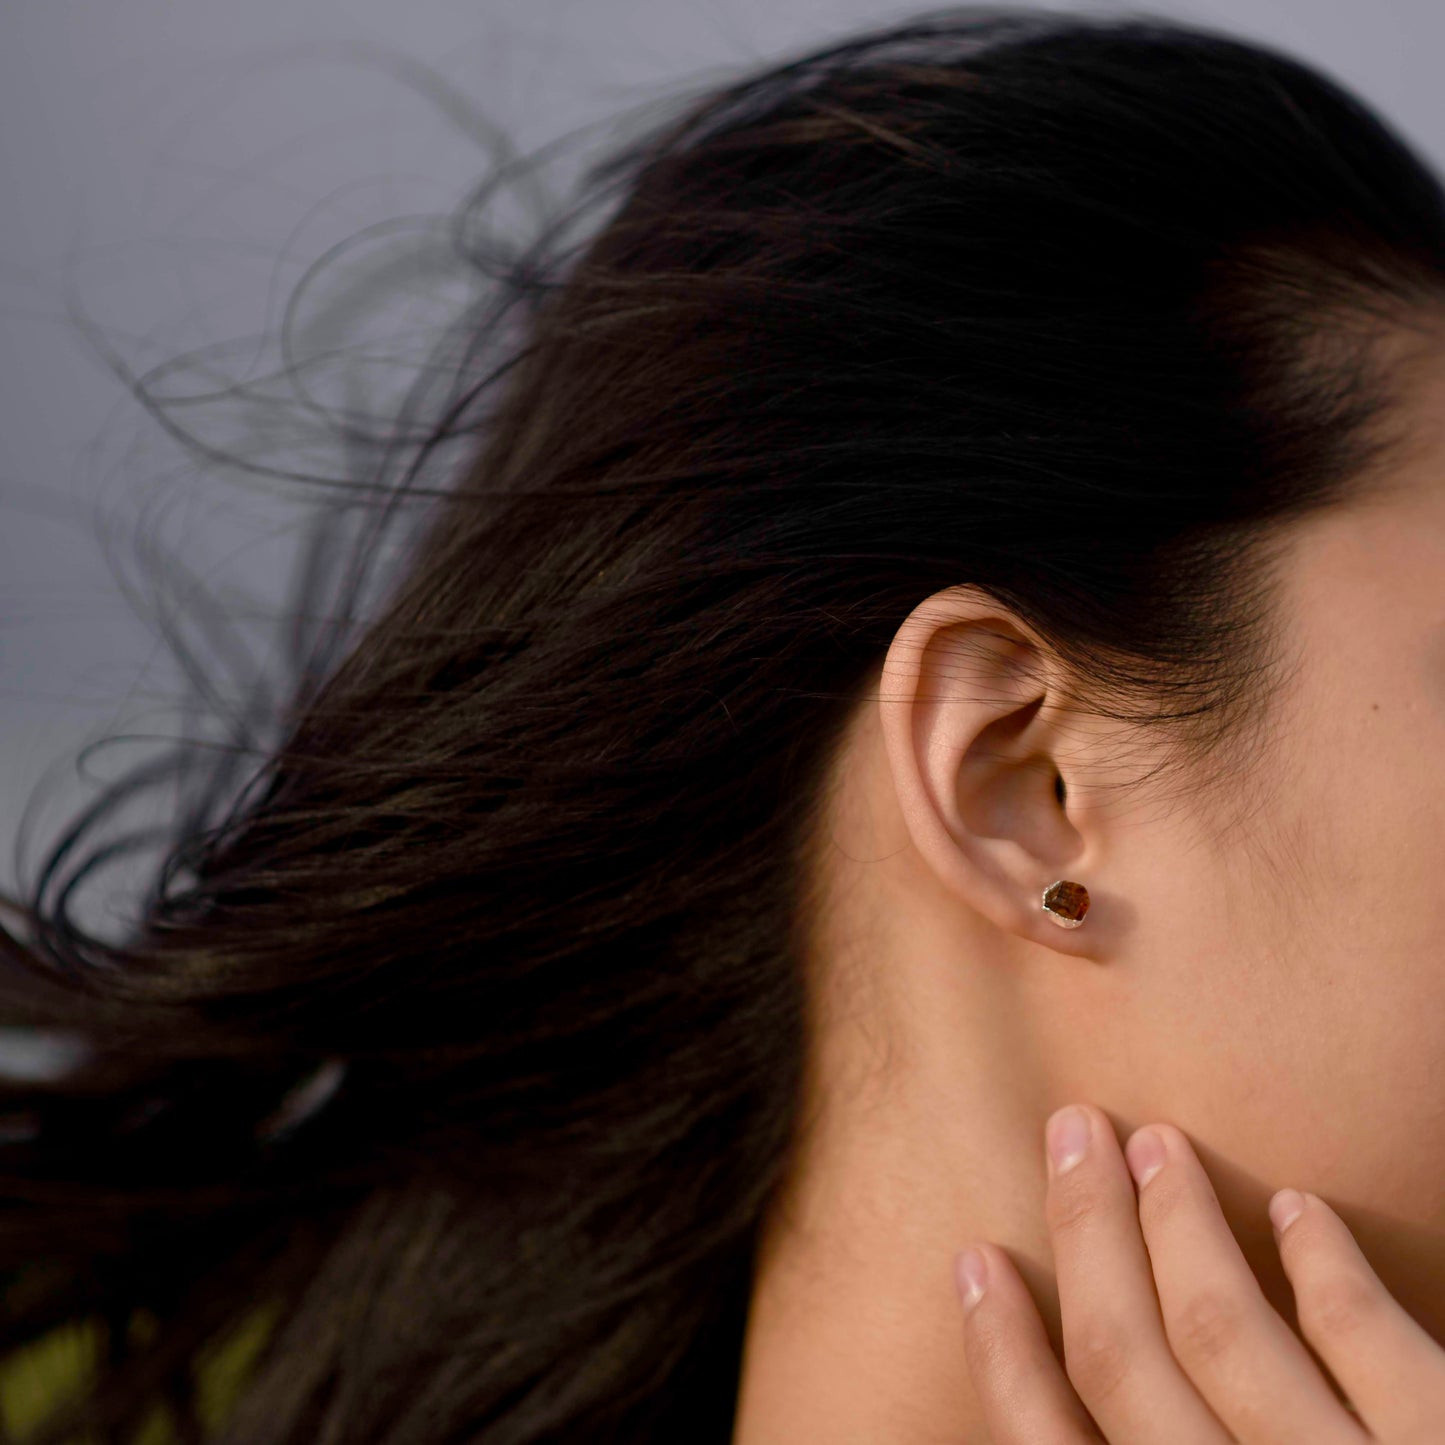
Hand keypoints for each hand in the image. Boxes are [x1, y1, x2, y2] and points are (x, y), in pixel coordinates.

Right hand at [954, 1104, 1444, 1441]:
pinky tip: (1296, 1210)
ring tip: (1156, 1144)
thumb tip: (1088, 1431)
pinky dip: (1324, 1266)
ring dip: (1181, 1220)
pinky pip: (1371, 1337)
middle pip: (1127, 1359)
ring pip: (1228, 1327)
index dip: (1001, 1350)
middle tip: (1071, 1129)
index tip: (978, 1257)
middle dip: (1086, 1232)